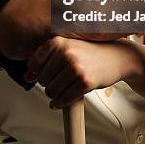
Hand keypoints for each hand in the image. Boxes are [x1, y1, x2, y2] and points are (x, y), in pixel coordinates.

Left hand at [23, 36, 137, 108]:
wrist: (117, 56)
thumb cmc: (91, 52)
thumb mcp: (68, 48)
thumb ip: (46, 60)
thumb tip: (27, 76)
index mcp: (58, 41)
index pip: (33, 64)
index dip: (38, 72)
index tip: (47, 72)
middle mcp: (65, 52)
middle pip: (41, 79)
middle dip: (49, 83)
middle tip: (60, 80)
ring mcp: (75, 67)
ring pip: (50, 91)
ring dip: (55, 94)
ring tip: (64, 88)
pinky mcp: (84, 82)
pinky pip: (63, 99)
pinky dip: (61, 103)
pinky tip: (63, 100)